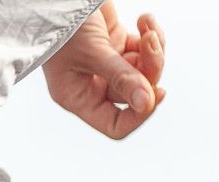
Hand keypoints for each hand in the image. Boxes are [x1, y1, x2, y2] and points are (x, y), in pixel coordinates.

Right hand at [43, 4, 166, 138]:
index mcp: (80, 97)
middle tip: (149, 44)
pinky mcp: (118, 45)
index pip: (115, 124)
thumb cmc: (63, 27)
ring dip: (153, 49)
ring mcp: (107, 66)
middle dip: (150, 68)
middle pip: (136, 93)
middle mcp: (93, 86)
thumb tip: (146, 102)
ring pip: (145, 71)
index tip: (155, 93)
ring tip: (148, 28)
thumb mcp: (93, 53)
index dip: (138, 114)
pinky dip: (150, 35)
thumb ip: (122, 77)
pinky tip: (144, 20)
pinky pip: (145, 50)